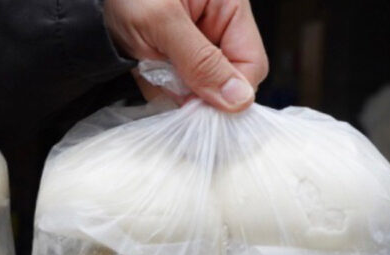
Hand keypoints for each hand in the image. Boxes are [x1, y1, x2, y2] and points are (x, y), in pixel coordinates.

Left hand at [105, 0, 268, 111]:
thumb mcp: (162, 22)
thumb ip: (199, 61)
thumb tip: (238, 99)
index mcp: (229, 10)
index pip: (250, 65)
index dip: (230, 93)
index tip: (202, 111)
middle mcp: (215, 26)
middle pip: (222, 80)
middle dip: (194, 91)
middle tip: (164, 80)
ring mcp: (190, 42)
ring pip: (192, 87)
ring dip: (168, 87)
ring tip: (145, 61)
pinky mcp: (165, 53)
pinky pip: (167, 84)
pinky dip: (152, 83)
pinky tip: (138, 64)